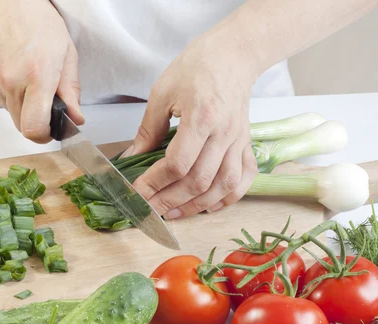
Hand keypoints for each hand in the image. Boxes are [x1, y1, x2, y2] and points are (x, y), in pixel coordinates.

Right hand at [0, 0, 83, 142]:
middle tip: (44, 102)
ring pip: (10, 111)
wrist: (1, 0)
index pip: (34, 127)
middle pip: (22, 125)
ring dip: (22, 104)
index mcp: (37, 75)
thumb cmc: (36, 20)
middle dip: (35, 120)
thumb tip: (75, 118)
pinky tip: (12, 68)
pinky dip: (7, 90)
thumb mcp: (66, 52)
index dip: (44, 135)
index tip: (51, 130)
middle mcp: (11, 81)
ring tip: (27, 76)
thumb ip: (71, 90)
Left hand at [125, 29, 259, 218]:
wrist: (233, 55)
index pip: (178, 164)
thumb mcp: (162, 93)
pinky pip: (244, 180)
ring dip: (196, 206)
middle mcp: (224, 134)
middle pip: (199, 181)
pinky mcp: (246, 144)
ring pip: (222, 186)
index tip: (138, 192)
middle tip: (149, 209)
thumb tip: (130, 159)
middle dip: (170, 201)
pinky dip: (228, 198)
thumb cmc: (196, 68)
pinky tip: (209, 206)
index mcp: (202, 118)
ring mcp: (239, 141)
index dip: (155, 183)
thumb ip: (148, 130)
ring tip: (173, 213)